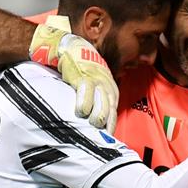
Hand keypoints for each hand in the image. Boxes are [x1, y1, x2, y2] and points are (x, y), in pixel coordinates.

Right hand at [29, 14, 118, 131]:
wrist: (73, 48)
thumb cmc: (82, 73)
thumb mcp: (95, 87)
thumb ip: (97, 103)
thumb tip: (93, 128)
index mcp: (111, 91)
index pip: (113, 113)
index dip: (109, 127)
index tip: (104, 139)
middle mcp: (106, 86)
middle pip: (109, 109)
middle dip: (103, 121)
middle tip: (96, 131)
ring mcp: (96, 80)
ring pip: (100, 101)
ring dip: (96, 114)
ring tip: (90, 123)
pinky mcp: (82, 75)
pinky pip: (86, 90)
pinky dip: (84, 102)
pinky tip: (81, 111)